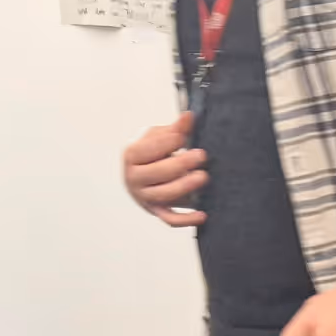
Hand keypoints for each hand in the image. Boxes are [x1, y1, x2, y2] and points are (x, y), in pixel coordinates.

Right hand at [122, 113, 206, 227]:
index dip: (165, 143)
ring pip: (164, 195)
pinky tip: (203, 215)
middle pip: (157, 173)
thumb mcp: (160, 138)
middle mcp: (134, 179)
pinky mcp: (158, 212)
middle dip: (180, 164)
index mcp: (131, 156)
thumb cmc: (154, 155)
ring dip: (184, 187)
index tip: (182, 136)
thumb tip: (189, 116)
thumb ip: (175, 129)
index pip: (146, 150)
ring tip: (204, 176)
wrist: (146, 178)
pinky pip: (171, 220)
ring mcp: (145, 198)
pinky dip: (186, 220)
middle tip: (201, 155)